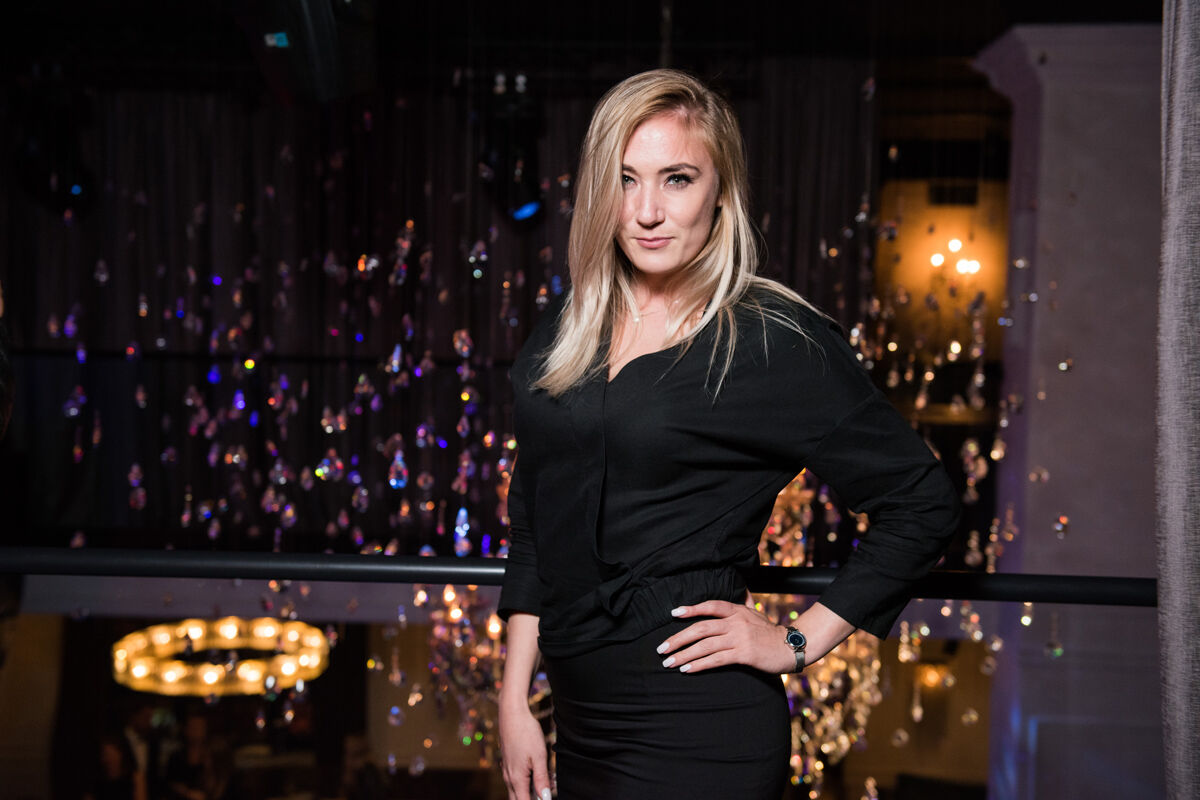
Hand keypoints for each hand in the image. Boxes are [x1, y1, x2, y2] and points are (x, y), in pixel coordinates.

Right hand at [499, 701, 552, 799]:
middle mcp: (509, 777)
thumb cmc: (526, 733)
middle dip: (533, 799)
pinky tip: (540, 772)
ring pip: (518, 790)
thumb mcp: (539, 756)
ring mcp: (507, 770)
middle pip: (519, 799)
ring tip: (548, 781)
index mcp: (517, 779)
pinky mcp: (509, 763)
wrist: (512, 714)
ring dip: (532, 790)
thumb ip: (542, 779)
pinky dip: (528, 781)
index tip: (546, 799)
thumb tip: (545, 798)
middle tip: (548, 791)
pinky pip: (517, 780)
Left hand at [655, 599, 795, 674]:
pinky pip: (716, 660)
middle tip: (661, 648)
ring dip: (684, 655)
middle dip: (678, 638)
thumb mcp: (753, 614)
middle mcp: (736, 622)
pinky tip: (687, 670)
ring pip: (705, 645)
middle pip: (701, 627)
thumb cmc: (769, 632)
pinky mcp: (744, 654)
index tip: (673, 613)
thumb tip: (732, 595)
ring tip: (669, 662)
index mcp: (737, 610)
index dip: (691, 608)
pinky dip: (699, 665)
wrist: (790, 647)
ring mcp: (739, 638)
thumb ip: (740, 606)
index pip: (710, 605)